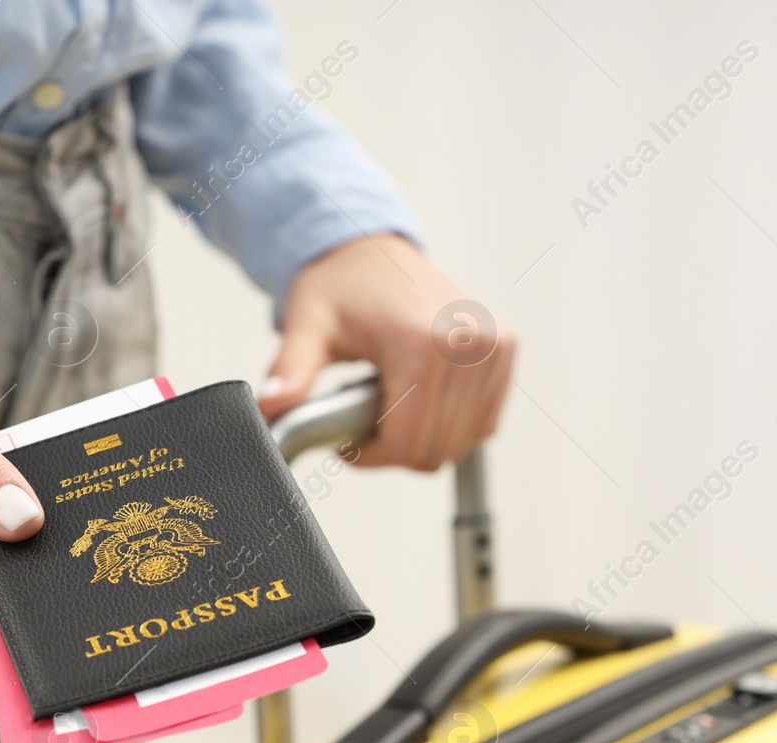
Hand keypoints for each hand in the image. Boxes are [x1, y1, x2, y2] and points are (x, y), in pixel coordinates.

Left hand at [258, 234, 514, 469]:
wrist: (371, 251)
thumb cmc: (340, 287)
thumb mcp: (307, 326)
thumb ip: (291, 370)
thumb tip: (270, 405)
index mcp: (425, 342)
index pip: (410, 446)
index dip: (371, 456)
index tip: (346, 440)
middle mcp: (471, 343)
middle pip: (437, 450)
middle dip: (394, 445)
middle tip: (363, 413)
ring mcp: (496, 346)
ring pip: (462, 442)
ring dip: (422, 434)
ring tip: (390, 397)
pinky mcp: (506, 349)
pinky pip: (483, 422)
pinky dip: (450, 423)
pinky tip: (420, 393)